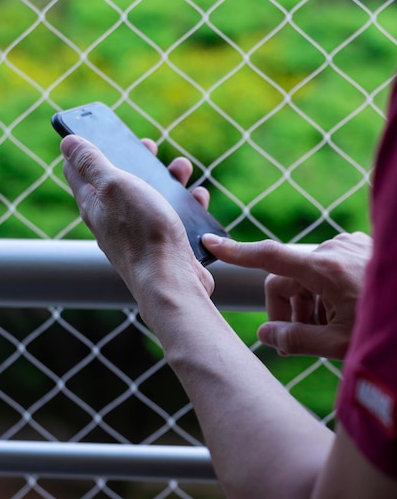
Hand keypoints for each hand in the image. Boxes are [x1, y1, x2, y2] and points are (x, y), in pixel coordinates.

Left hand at [61, 135, 213, 323]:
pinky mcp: (162, 244)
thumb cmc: (142, 231)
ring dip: (166, 178)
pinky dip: (184, 202)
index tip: (101, 132)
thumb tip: (67, 142)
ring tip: (182, 167)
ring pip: (150, 196)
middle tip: (149, 147)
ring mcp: (137, 232)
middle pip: (119, 181)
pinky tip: (197, 196)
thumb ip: (92, 163)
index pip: (78, 171)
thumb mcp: (114, 185)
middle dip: (135, 159)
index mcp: (94, 204)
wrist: (171, 280)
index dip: (87, 148)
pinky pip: (172, 216)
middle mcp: (112, 219)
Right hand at [202, 232, 371, 359]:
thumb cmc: (383, 332)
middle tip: (296, 340)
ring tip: (327, 331)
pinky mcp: (360, 248)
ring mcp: (349, 246)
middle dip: (286, 307)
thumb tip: (264, 335)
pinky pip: (328, 266)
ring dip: (308, 302)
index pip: (269, 256)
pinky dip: (325, 290)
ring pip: (309, 272)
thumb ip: (293, 339)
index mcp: (324, 268)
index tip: (211, 244)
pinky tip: (341, 313)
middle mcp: (333, 249)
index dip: (237, 252)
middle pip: (288, 275)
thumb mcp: (336, 344)